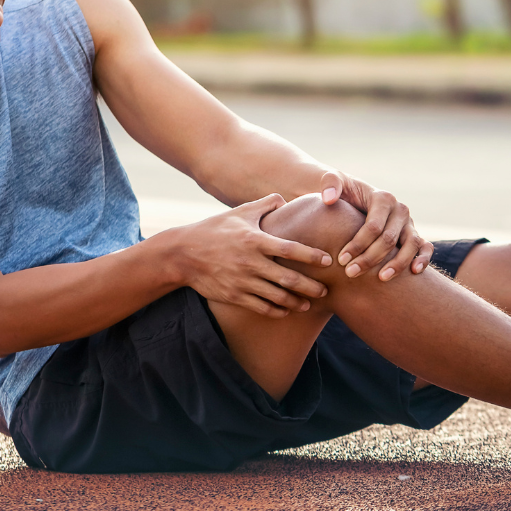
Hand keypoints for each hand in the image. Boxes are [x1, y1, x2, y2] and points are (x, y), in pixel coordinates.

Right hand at [174, 194, 334, 317]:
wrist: (182, 254)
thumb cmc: (214, 229)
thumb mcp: (238, 213)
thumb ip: (264, 205)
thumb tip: (284, 199)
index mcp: (254, 240)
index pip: (290, 249)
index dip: (311, 256)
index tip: (328, 260)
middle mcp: (250, 263)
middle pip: (288, 278)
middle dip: (310, 286)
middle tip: (326, 290)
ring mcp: (242, 282)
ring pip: (276, 297)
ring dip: (296, 303)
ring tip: (309, 304)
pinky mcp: (233, 296)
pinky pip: (260, 307)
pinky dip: (276, 311)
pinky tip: (286, 311)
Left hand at [320, 171, 433, 281]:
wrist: (355, 196)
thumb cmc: (342, 192)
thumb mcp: (332, 181)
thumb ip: (329, 183)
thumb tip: (329, 199)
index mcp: (383, 198)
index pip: (374, 226)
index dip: (358, 244)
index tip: (341, 259)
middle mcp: (400, 209)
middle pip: (389, 239)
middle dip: (369, 258)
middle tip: (350, 273)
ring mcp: (409, 223)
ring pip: (411, 244)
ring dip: (398, 264)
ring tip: (381, 278)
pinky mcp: (413, 234)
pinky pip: (425, 246)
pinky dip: (423, 258)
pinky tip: (414, 272)